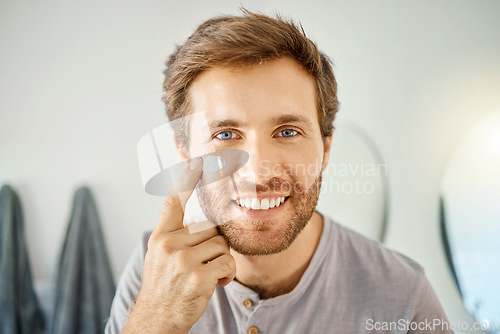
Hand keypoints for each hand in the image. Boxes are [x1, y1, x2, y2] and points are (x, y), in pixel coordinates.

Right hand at [123, 157, 235, 333]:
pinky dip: (227, 273)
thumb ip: (177, 236)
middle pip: (210, 227)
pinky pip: (227, 262)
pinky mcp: (198, 276)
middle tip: (204, 261)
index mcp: (161, 237)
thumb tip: (204, 221)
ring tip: (207, 274)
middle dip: (214, 243)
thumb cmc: (164, 286)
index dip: (186, 179)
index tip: (198, 160)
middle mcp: (169, 245)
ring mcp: (183, 261)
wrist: (156, 320)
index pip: (174, 202)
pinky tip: (215, 282)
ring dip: (221, 260)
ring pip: (221, 244)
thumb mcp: (161, 257)